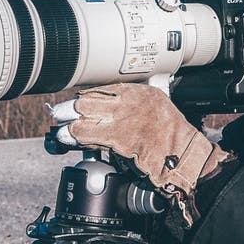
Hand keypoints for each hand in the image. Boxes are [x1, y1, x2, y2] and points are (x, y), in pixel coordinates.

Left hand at [52, 83, 229, 223]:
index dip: (85, 97)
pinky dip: (75, 137)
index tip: (75, 102)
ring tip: (60, 129)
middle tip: (60, 113)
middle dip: (72, 108)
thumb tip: (103, 114)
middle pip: (90, 99)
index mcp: (139, 92)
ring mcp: (125, 118)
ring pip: (85, 114)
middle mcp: (131, 101)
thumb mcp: (153, 112)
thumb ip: (130, 109)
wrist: (183, 155)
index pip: (103, 89)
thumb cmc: (170, 139)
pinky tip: (66, 140)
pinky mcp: (120, 137)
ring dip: (69, 123)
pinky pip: (90, 135)